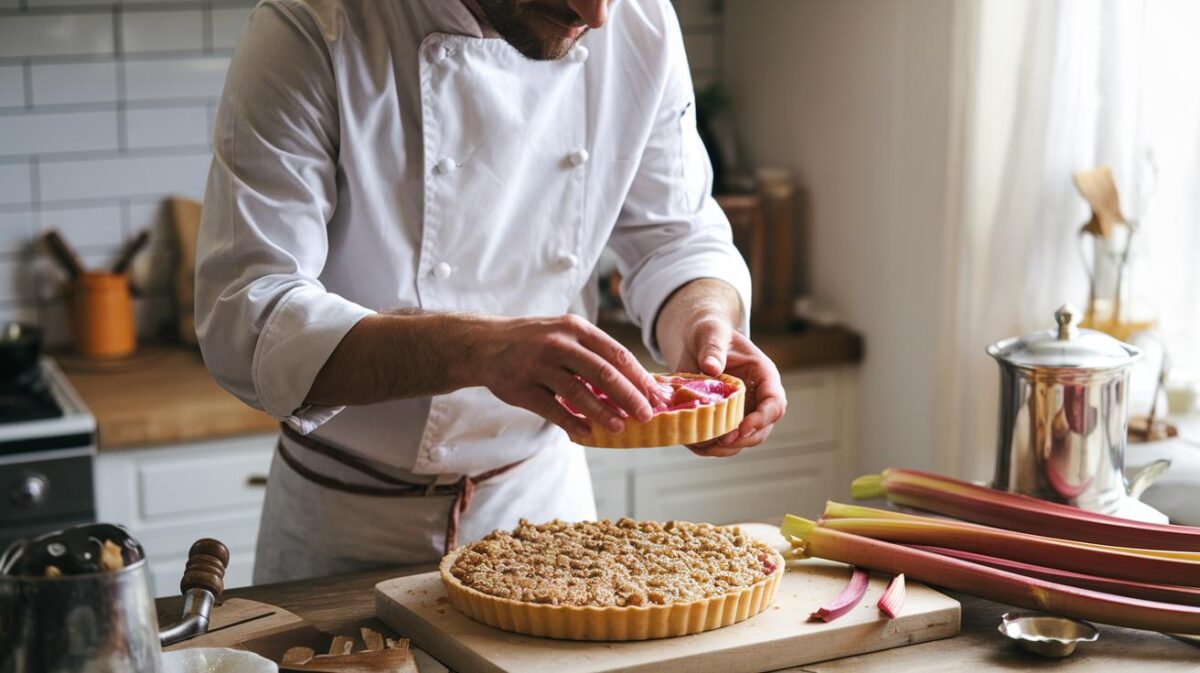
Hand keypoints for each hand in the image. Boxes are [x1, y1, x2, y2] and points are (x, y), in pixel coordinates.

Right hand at [477, 314, 663, 438]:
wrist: (485, 344)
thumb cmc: (536, 342)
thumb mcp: (566, 335)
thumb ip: (595, 354)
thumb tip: (638, 384)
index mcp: (576, 329)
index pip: (617, 354)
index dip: (640, 378)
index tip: (658, 397)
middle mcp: (558, 343)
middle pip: (603, 373)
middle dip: (629, 397)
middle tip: (647, 416)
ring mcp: (538, 365)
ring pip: (578, 393)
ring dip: (603, 413)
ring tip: (620, 428)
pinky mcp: (521, 388)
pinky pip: (552, 409)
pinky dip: (572, 423)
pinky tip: (587, 434)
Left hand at [673, 318, 785, 457]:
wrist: (696, 341)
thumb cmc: (709, 332)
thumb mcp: (711, 332)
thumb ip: (712, 348)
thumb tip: (712, 368)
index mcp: (764, 376)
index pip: (775, 404)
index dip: (762, 419)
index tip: (741, 427)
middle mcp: (757, 398)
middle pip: (761, 430)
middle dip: (741, 439)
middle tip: (718, 441)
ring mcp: (742, 411)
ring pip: (743, 440)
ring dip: (724, 448)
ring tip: (701, 445)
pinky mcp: (724, 420)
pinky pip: (723, 441)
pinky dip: (709, 447)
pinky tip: (692, 442)